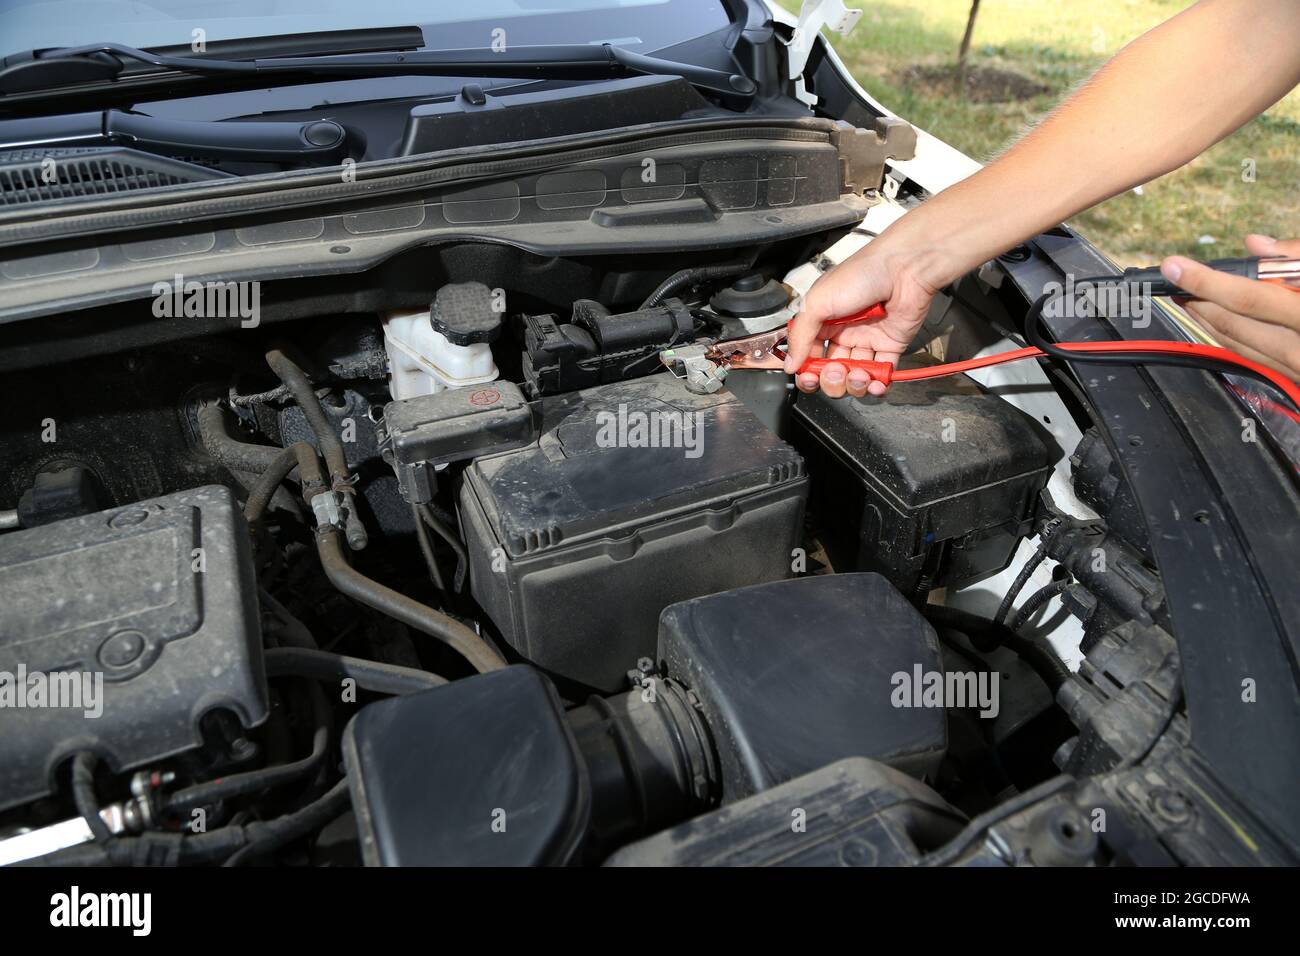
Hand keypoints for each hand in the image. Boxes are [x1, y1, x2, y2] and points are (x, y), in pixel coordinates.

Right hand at [784, 238, 944, 397]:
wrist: (902, 268)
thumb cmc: (860, 275)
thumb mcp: (817, 303)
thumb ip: (800, 336)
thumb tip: (789, 364)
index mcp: (823, 321)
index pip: (809, 355)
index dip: (807, 370)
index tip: (808, 376)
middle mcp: (844, 332)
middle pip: (830, 370)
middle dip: (831, 380)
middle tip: (835, 372)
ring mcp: (867, 340)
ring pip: (855, 376)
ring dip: (854, 384)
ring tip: (858, 375)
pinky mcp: (891, 346)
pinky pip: (881, 373)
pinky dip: (877, 386)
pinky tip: (873, 384)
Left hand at [1162, 235, 1299, 383]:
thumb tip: (1257, 244)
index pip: (1251, 295)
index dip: (1208, 280)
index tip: (1176, 266)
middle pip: (1239, 324)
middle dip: (1202, 301)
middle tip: (1177, 281)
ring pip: (1243, 345)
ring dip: (1211, 322)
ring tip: (1191, 298)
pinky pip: (1258, 358)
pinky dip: (1235, 340)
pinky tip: (1220, 324)